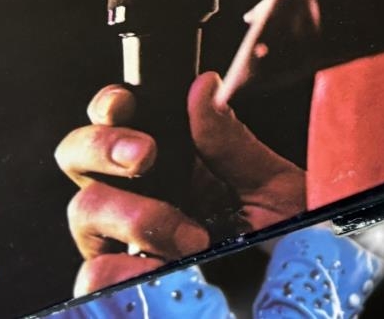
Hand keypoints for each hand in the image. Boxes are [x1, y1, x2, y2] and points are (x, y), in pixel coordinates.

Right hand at [55, 72, 305, 292]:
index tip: (124, 105)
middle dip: (103, 146)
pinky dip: (118, 266)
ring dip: (133, 213)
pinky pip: (91, 274)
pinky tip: (160, 265)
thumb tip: (204, 86)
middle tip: (147, 155)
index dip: (110, 106)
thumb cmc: (290, 237)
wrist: (306, 296)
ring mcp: (126, 243)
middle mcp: (139, 196)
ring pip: (83, 209)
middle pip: (78, 156)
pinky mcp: (124, 287)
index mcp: (173, 161)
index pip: (118, 120)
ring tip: (192, 235)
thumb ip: (230, 141)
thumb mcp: (271, 185)